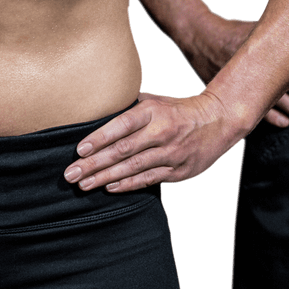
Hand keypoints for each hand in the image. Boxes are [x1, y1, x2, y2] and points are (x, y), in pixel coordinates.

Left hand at [63, 91, 246, 192]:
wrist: (219, 120)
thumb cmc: (178, 110)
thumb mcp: (155, 100)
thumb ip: (128, 107)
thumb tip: (96, 111)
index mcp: (153, 112)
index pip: (121, 126)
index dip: (99, 138)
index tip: (79, 150)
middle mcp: (162, 132)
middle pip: (122, 150)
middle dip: (93, 164)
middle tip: (70, 174)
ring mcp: (171, 153)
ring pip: (133, 168)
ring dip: (105, 178)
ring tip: (83, 185)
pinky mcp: (179, 170)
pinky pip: (149, 179)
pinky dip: (128, 184)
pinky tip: (110, 188)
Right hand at [182, 14, 288, 126]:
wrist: (200, 37)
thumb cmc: (236, 32)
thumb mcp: (260, 28)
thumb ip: (284, 36)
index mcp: (262, 43)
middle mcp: (253, 62)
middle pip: (286, 82)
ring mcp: (241, 79)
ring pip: (272, 99)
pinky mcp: (232, 91)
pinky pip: (253, 108)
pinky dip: (269, 117)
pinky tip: (284, 123)